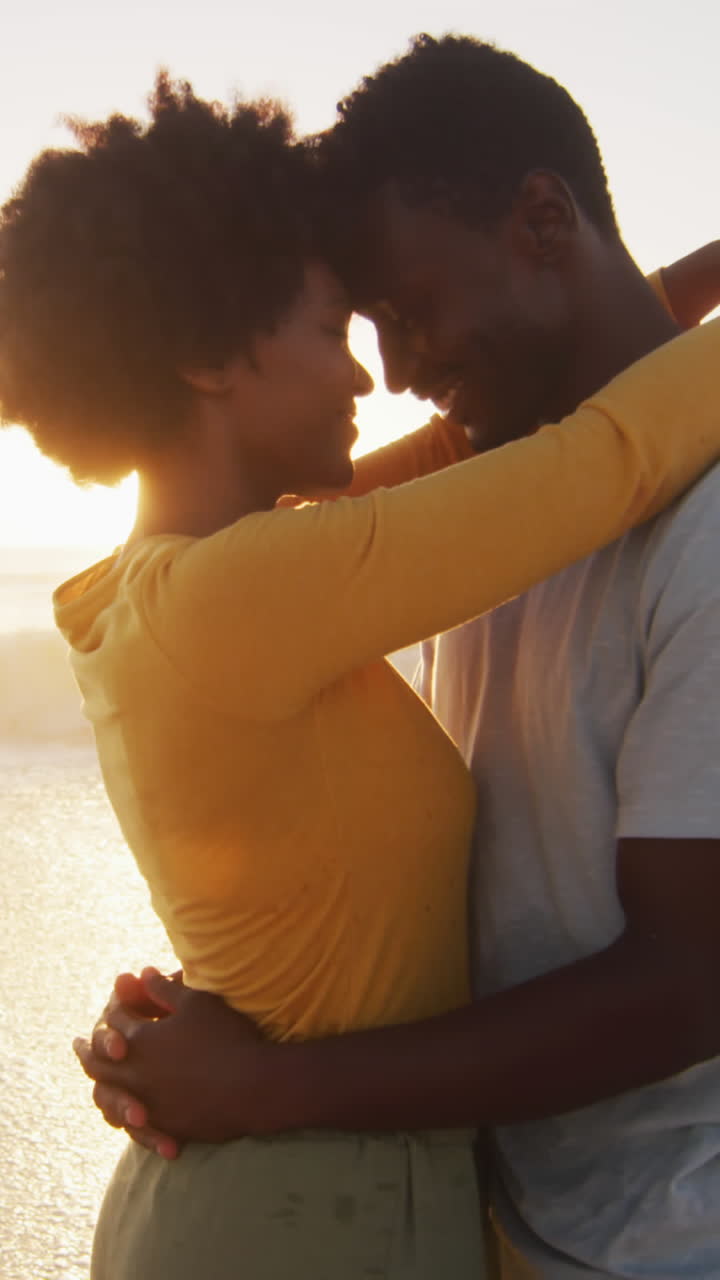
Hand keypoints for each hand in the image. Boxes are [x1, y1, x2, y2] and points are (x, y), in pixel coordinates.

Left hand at [74, 968, 264, 1154]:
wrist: (253, 1086)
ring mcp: (148, 1103)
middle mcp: (136, 1073)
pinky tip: (127, 1116)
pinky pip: (134, 1126)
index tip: (111, 1006)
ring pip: (110, 1098)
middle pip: (99, 1063)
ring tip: (96, 1085)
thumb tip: (142, 973)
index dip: (113, 1011)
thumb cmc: (227, 1037)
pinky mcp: (165, 1125)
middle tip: (77, 1046)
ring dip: (100, 1087)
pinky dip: (125, 1118)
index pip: (115, 1022)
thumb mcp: (195, 1002)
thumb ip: (164, 989)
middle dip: (88, 1051)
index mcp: (141, 1040)